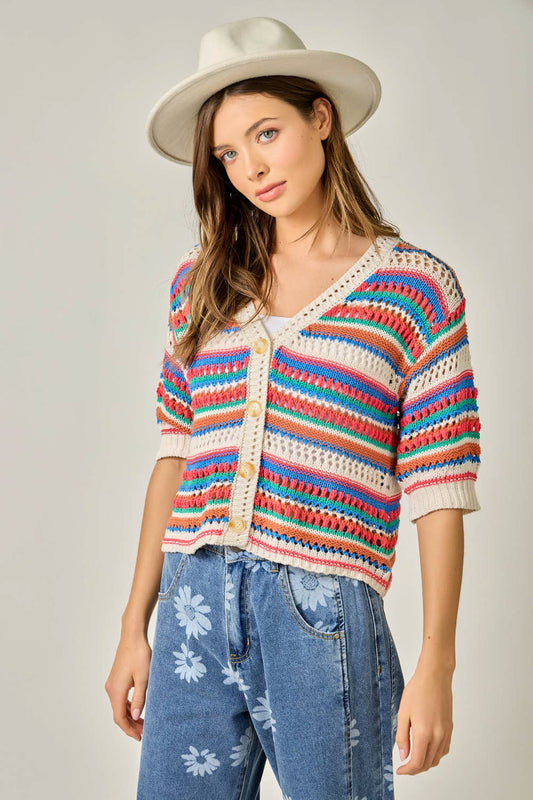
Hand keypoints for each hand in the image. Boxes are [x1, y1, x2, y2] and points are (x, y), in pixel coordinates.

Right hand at [104, 633, 151, 740]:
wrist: (132, 637)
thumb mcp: (144, 679)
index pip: (119, 718)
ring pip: (119, 706)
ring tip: (143, 722)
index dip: (129, 730)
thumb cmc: (139, 655)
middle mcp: (111, 689)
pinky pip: (120, 697)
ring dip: (130, 715)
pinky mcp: (116, 678)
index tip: (140, 737)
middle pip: (118, 714)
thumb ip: (140, 699)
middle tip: (145, 731)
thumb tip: (135, 717)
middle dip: (131, 725)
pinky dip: (128, 706)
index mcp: (116, 691)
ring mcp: (112, 683)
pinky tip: (138, 707)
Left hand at [395, 658, 453, 774]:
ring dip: (426, 763)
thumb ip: (402, 736)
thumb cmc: (417, 690)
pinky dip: (435, 755)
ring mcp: (446, 733)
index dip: (408, 770)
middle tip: (405, 766)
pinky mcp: (450, 728)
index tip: (400, 770)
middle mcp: (438, 736)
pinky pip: (444, 750)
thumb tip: (403, 755)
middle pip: (428, 763)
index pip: (417, 762)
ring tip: (414, 759)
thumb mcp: (403, 713)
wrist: (435, 677)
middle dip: (415, 769)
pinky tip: (427, 750)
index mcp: (424, 733)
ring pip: (437, 759)